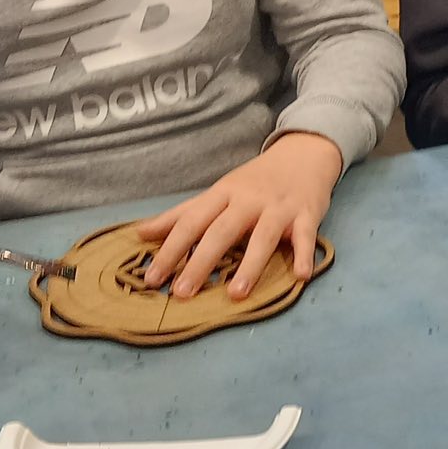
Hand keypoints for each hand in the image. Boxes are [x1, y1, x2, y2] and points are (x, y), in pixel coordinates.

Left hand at [136, 132, 340, 300]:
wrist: (304, 154)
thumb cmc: (255, 180)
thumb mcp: (218, 192)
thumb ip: (182, 215)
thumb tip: (140, 233)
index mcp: (223, 194)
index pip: (191, 222)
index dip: (170, 250)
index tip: (152, 278)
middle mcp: (249, 200)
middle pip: (222, 231)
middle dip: (201, 262)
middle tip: (181, 293)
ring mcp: (279, 208)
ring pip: (263, 237)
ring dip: (250, 266)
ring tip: (235, 295)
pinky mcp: (307, 215)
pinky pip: (306, 237)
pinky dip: (305, 255)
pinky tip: (300, 276)